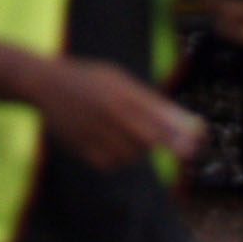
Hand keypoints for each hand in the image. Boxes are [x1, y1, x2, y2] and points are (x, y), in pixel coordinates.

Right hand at [33, 59, 208, 171]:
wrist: (44, 85)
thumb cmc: (88, 78)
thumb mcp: (119, 78)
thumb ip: (149, 99)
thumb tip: (182, 121)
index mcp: (122, 93)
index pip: (159, 118)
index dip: (180, 133)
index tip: (198, 142)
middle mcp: (111, 113)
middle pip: (149, 140)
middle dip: (163, 142)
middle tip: (170, 142)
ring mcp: (96, 132)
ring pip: (132, 154)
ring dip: (136, 148)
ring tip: (122, 129)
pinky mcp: (83, 148)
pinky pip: (112, 162)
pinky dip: (116, 156)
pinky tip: (106, 139)